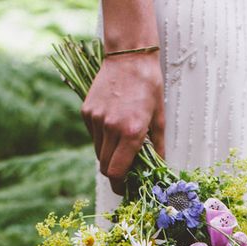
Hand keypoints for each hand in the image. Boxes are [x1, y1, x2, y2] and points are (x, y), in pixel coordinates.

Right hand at [81, 52, 164, 194]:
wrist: (129, 56)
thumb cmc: (149, 86)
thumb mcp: (159, 118)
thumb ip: (158, 147)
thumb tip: (158, 169)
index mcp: (131, 132)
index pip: (117, 172)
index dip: (119, 185)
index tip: (123, 188)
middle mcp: (110, 128)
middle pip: (105, 167)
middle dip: (114, 173)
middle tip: (125, 171)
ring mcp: (96, 119)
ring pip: (98, 152)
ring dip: (108, 155)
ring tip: (121, 145)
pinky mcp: (87, 111)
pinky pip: (93, 136)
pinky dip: (102, 139)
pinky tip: (112, 126)